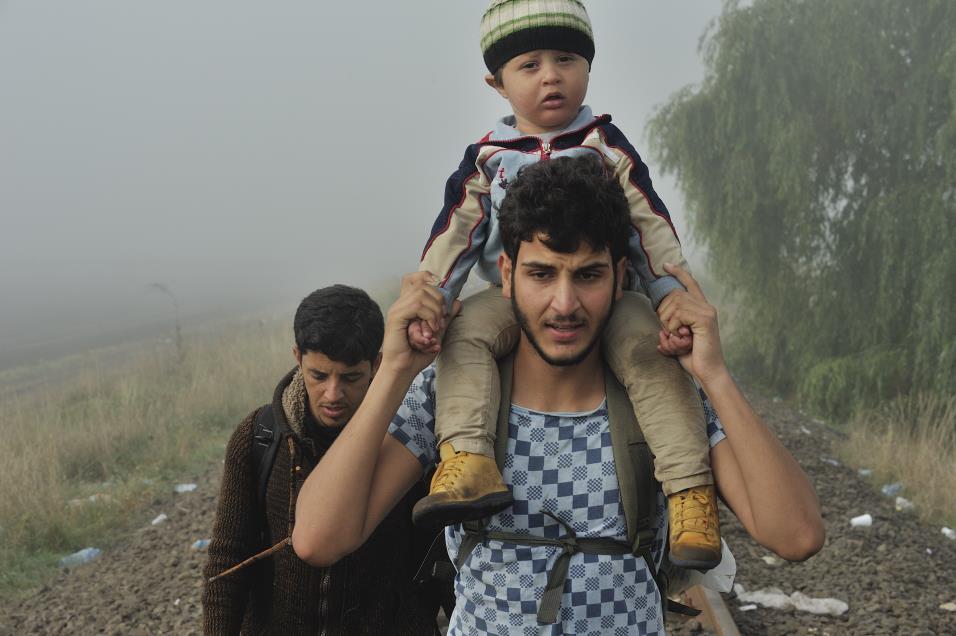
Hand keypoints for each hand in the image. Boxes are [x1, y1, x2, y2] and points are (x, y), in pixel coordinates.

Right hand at [383, 272, 459, 376]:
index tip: (441, 295)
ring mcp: (397, 309)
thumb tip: (457, 302)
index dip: (428, 278)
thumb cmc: (416, 355)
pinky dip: (429, 316)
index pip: (414, 278)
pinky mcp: (396, 317)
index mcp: (407, 305)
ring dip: (435, 310)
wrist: (403, 370)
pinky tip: (431, 329)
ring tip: (436, 327)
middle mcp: (401, 304)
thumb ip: (445, 318)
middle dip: (439, 300)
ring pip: (422, 293)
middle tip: (441, 320)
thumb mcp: (436, 333)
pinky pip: (417, 305)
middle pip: (423, 284)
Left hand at [655, 263, 727, 384]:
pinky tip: (680, 338)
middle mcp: (706, 307)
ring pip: (674, 304)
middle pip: (674, 295)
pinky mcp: (705, 320)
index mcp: (701, 309)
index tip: (666, 265)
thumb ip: (670, 323)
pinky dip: (673, 327)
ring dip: (667, 323)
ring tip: (675, 338)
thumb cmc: (692, 358)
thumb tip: (658, 314)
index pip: (690, 283)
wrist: (708, 373)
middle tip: (669, 332)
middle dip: (663, 312)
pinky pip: (678, 315)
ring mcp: (707, 312)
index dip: (678, 273)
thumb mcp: (677, 337)